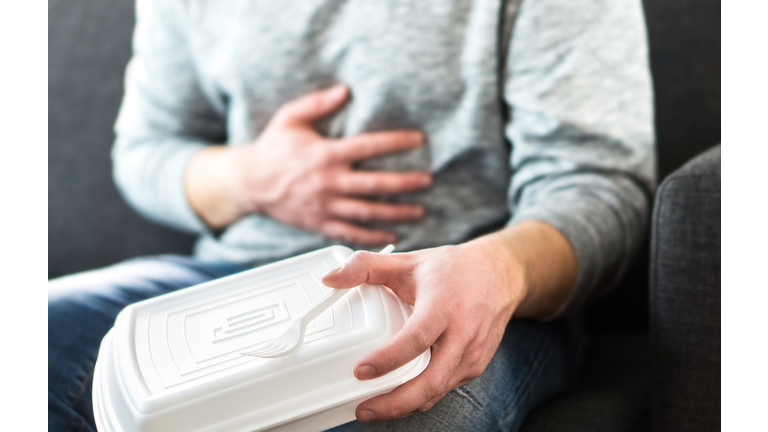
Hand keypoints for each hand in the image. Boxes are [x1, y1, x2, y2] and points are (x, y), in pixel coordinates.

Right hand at [186, 84, 431, 243]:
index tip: (418, 140)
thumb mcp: (290, 118)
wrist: (249, 182)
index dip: (395, 142)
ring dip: (396, 214)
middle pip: (374, 185)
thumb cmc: (272, 148)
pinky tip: (392, 236)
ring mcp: (325, 206)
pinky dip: (373, 237)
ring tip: (420, 211)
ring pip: (367, 213)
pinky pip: (351, 233)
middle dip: (404, 184)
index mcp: (324, 155)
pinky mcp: (320, 223)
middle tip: (427, 181)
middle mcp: (328, 182)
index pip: (367, 147)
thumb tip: (344, 90)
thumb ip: (317, 103)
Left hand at [320, 221, 576, 421]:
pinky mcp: (475, 366)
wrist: (500, 275)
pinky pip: (445, 389)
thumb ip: (365, 267)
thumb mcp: (407, 261)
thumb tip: (329, 279)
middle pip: (432, 380)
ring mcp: (472, 354)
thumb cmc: (452, 270)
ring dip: (405, 406)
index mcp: (443, 305)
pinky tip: (398, 398)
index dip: (388, 359)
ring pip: (438, 391)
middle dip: (396, 402)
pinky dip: (421, 398)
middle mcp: (462, 333)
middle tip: (363, 409)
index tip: (361, 370)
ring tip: (372, 409)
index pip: (416, 338)